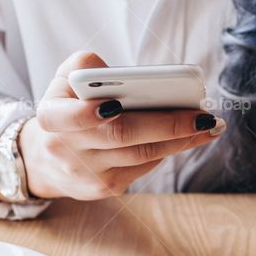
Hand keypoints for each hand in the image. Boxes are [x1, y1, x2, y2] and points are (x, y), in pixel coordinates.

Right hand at [19, 51, 224, 199]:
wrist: (46, 158)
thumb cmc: (67, 106)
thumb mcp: (65, 80)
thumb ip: (87, 68)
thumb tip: (129, 76)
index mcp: (51, 116)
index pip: (72, 116)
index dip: (91, 112)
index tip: (118, 103)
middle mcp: (66, 148)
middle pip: (122, 135)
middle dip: (167, 124)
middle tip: (202, 115)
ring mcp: (87, 172)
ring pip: (142, 154)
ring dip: (180, 140)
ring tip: (209, 125)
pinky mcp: (105, 187)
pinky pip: (143, 166)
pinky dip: (167, 150)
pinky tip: (189, 138)